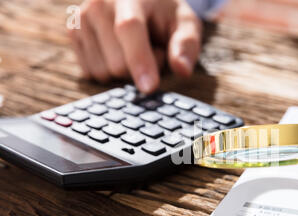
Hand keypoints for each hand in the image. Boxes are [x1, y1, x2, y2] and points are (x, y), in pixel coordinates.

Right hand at [68, 0, 201, 92]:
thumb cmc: (165, 14)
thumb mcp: (185, 24)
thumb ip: (186, 45)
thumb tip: (182, 70)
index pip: (130, 29)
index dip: (139, 61)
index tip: (149, 87)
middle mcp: (98, 4)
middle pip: (117, 63)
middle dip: (141, 68)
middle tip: (153, 49)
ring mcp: (81, 19)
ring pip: (103, 72)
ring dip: (125, 70)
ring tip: (135, 47)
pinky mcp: (72, 34)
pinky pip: (91, 73)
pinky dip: (109, 70)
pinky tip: (118, 50)